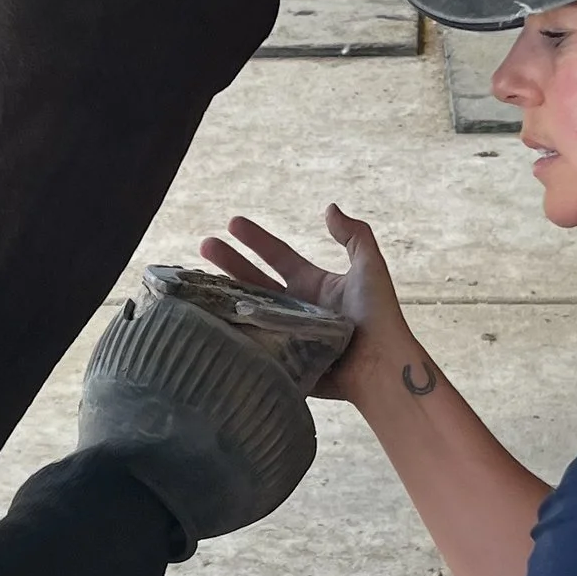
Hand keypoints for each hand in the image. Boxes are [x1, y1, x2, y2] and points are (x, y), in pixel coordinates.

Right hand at [198, 206, 409, 401]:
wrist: (380, 367)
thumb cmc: (378, 317)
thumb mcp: (369, 267)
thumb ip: (354, 236)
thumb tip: (330, 208)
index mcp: (314, 285)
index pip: (278, 257)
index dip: (256, 240)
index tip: (232, 223)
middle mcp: (297, 308)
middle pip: (255, 280)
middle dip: (229, 262)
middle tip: (204, 245)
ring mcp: (288, 334)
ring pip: (249, 311)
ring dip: (223, 296)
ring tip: (196, 283)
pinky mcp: (283, 361)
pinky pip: (253, 345)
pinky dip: (231, 334)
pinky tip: (206, 323)